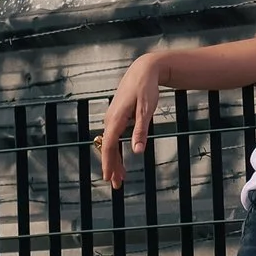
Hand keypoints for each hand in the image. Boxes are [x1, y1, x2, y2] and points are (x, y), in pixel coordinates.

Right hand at [98, 51, 166, 189]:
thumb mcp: (147, 111)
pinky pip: (113, 137)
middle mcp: (110, 119)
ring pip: (110, 143)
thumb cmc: (146, 89)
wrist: (143, 70)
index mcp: (116, 119)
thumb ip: (141, 131)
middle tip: (116, 185)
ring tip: (120, 176)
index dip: (109, 164)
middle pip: (108, 148)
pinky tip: (120, 157)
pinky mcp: (116, 116)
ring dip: (114, 160)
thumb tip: (137, 151)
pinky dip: (116, 150)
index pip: (110, 146)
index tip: (110, 178)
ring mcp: (112, 117)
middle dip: (112, 167)